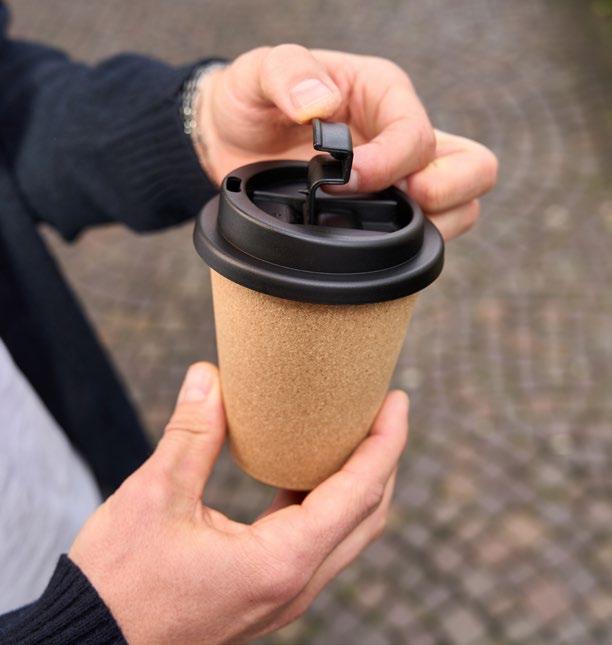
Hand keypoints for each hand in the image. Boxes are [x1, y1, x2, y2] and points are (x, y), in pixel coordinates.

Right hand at [70, 363, 408, 643]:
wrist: (93, 644)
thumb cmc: (119, 582)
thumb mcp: (154, 496)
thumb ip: (192, 433)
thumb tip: (209, 377)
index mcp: (281, 562)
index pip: (359, 493)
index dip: (385, 442)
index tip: (396, 400)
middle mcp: (296, 584)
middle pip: (367, 514)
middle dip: (383, 458)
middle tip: (380, 409)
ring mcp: (285, 594)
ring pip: (348, 532)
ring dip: (360, 481)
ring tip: (352, 434)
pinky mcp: (268, 592)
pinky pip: (320, 542)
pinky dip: (328, 502)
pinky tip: (306, 471)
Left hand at [195, 45, 497, 239]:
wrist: (231, 139)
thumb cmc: (250, 100)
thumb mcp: (256, 72)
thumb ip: (287, 74)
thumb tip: (320, 105)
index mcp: (383, 94)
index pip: (417, 134)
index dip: (391, 163)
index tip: (346, 179)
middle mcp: (402, 136)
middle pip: (473, 168)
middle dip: (443, 193)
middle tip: (395, 204)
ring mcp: (400, 177)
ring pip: (461, 206)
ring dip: (435, 224)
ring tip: (384, 229)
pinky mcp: (388, 211)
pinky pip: (428, 233)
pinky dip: (413, 245)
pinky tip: (374, 243)